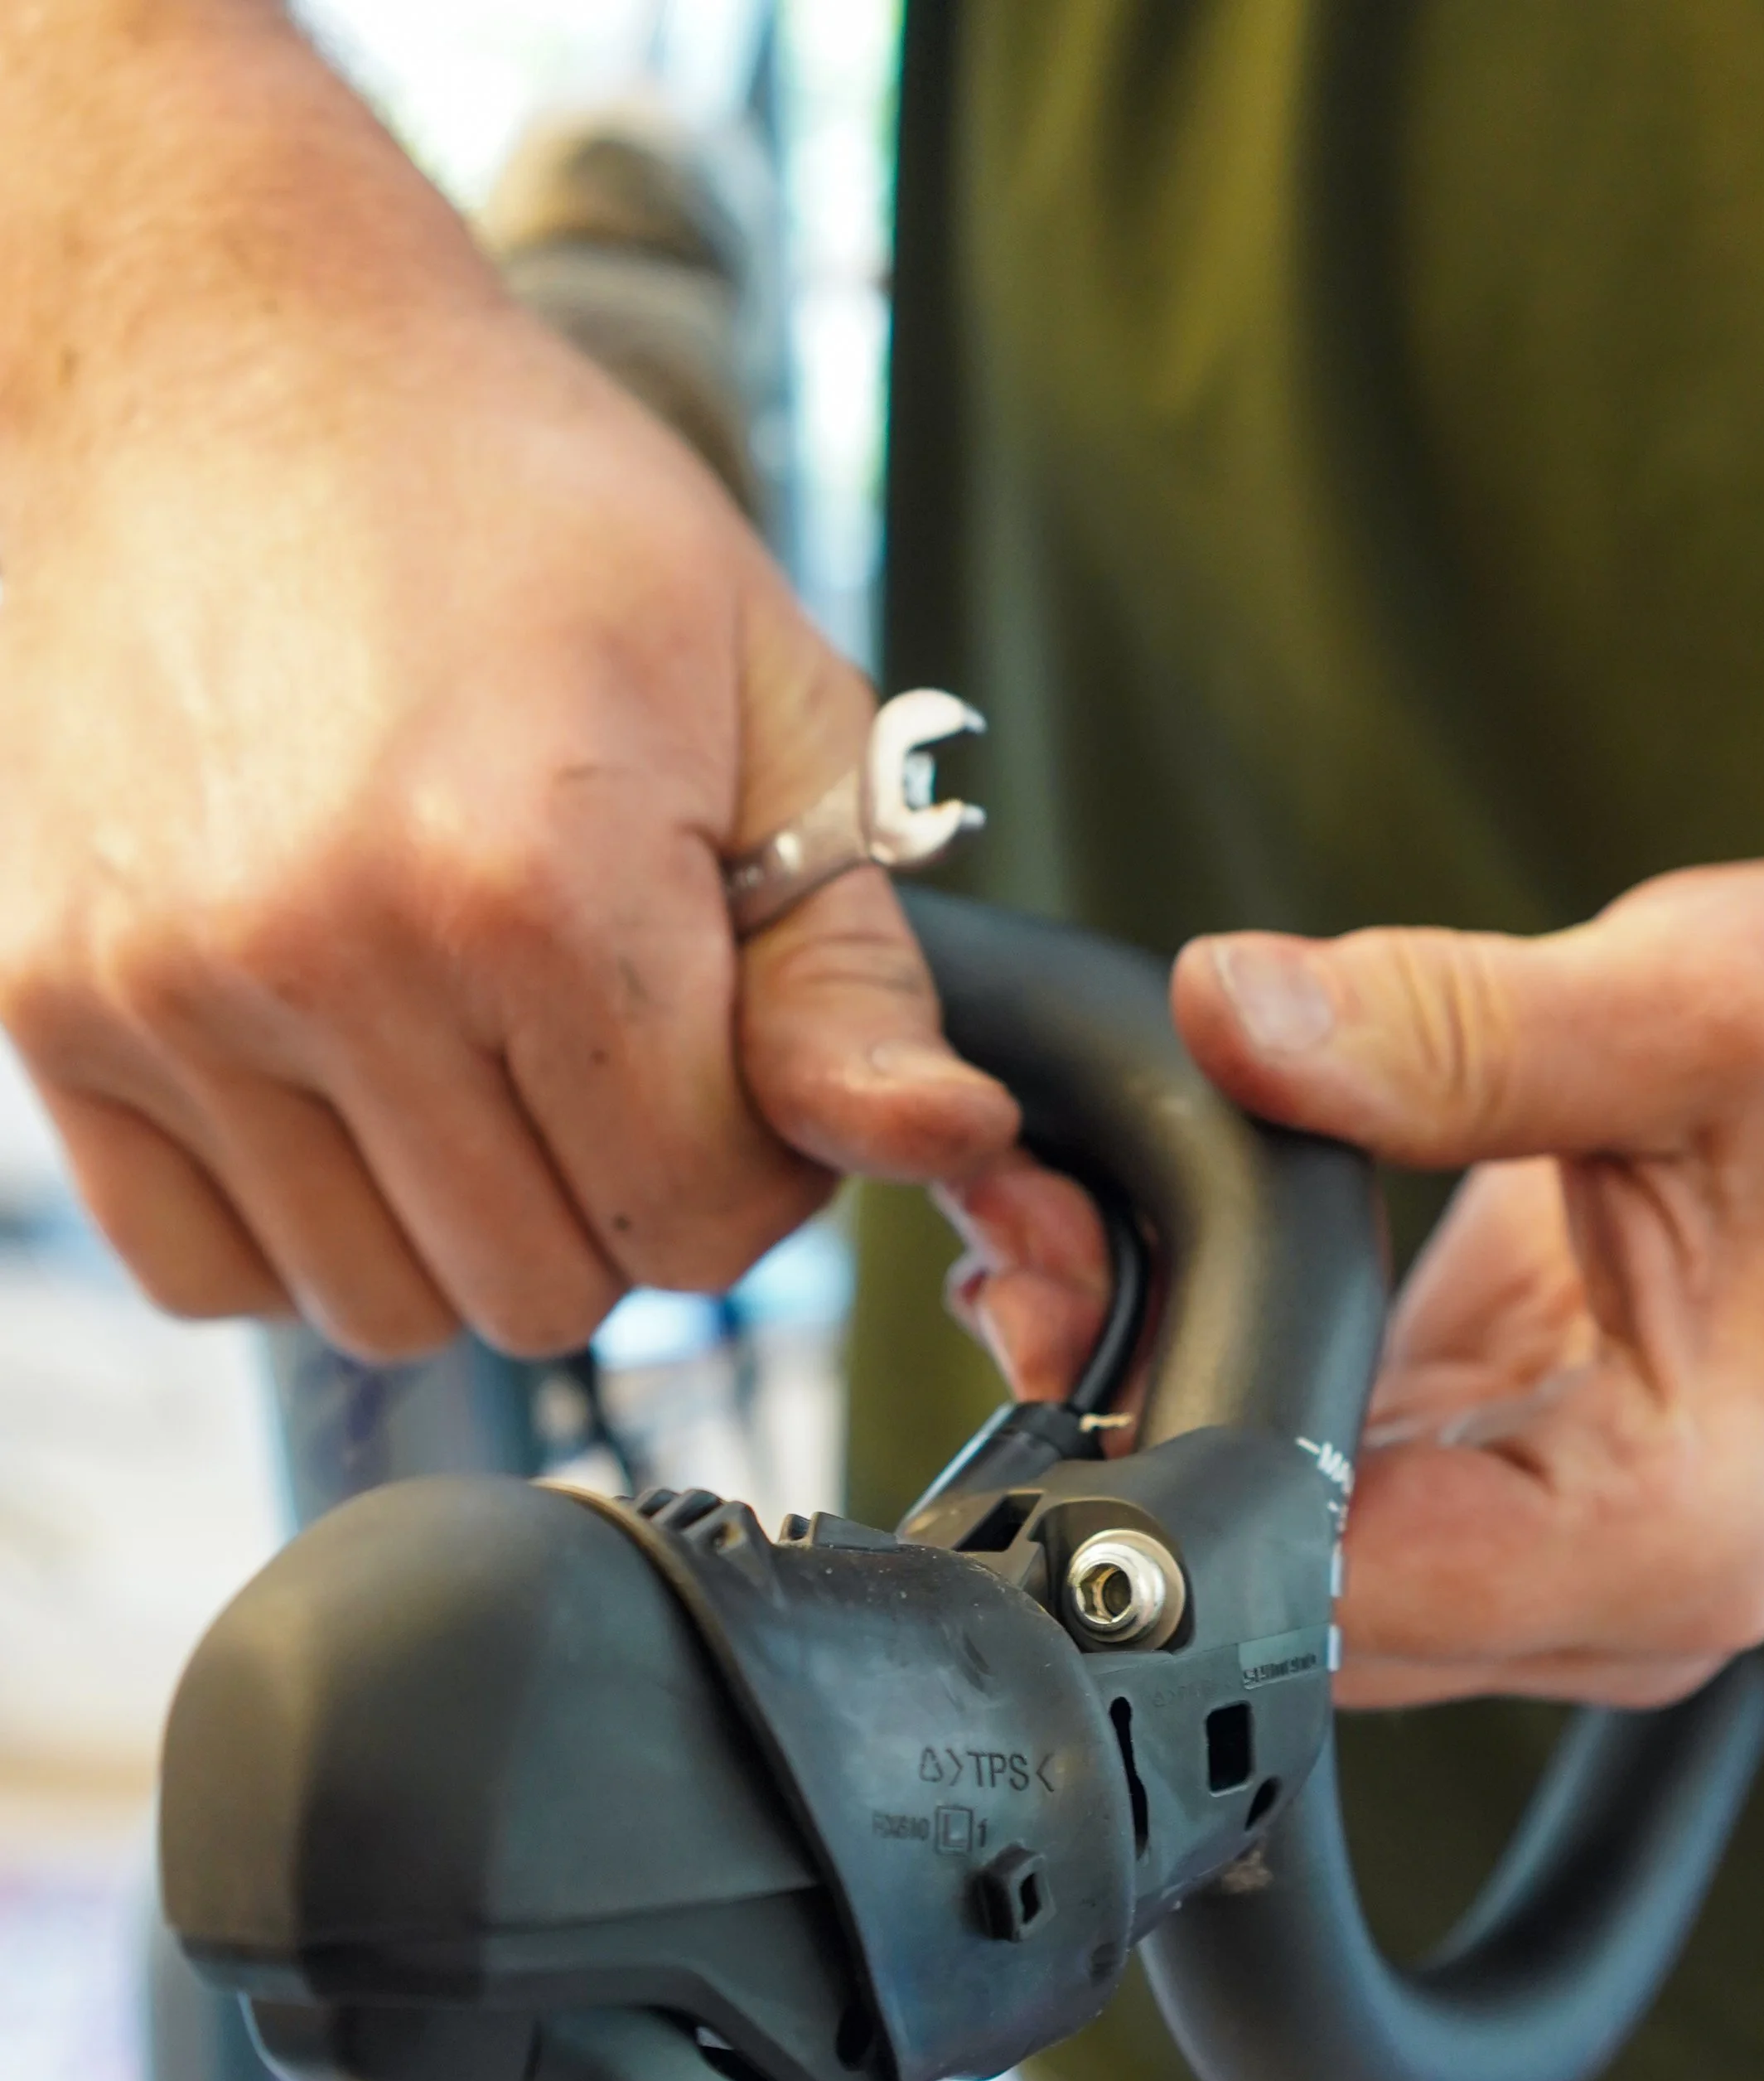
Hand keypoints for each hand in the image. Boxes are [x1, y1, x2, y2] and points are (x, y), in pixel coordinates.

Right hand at [0, 7, 1016, 1359]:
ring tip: (475, 1054)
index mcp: (530, 877)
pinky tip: (343, 1091)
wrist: (222, 361)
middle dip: (618, 1200)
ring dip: (461, 1226)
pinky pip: (202, 1274)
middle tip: (609, 1047)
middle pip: (546, 1290)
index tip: (734, 1058)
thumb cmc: (524, 517)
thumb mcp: (764, 704)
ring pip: (382, 1309)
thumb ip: (854, 969)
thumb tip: (946, 1148)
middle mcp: (326, 952)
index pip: (697, 1219)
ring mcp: (165, 989)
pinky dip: (294, 1229)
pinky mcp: (46, 1005)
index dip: (757, 1167)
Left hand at [949, 862, 1763, 1705]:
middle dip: (1144, 1453)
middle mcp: (1604, 1607)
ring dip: (1170, 1435)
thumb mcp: (1705, 1006)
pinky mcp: (1497, 1525)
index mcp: (1666, 1534)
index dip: (1176, 1463)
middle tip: (1051, 1261)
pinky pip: (1318, 1512)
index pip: (1339, 1586)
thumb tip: (1228, 1017)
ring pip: (1278, 1575)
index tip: (1074, 1309)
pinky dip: (1234, 1413)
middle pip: (1283, 1610)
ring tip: (1097, 1257)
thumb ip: (1455, 1028)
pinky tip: (1182, 1284)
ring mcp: (1545, 1585)